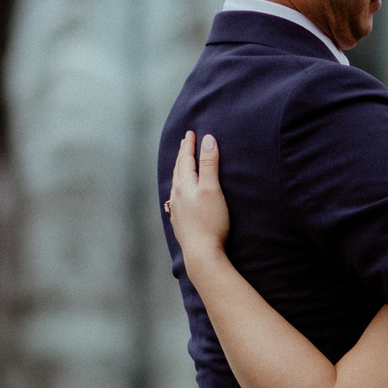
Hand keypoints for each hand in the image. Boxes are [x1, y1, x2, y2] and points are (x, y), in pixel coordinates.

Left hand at [167, 131, 231, 256]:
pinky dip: (178, 189)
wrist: (201, 254)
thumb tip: (208, 139)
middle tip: (184, 144)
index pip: (185, 160)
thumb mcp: (212, 188)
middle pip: (178, 171)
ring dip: (179, 172)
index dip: (188, 145)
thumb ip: (210, 163)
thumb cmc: (210, 221)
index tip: (190, 133)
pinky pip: (176, 199)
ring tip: (180, 165)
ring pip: (175, 185)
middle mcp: (177, 196)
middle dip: (182, 155)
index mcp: (184, 185)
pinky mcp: (180, 223)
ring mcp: (176, 210)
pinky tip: (179, 195)